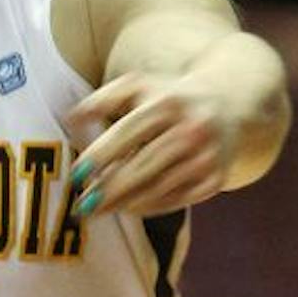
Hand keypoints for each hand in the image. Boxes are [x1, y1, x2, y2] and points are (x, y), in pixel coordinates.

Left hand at [62, 72, 235, 216]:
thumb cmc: (169, 96)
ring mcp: (206, 157)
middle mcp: (191, 130)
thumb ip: (102, 99)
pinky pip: (177, 200)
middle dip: (109, 189)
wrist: (228, 104)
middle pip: (142, 166)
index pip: (127, 132)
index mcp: (167, 103)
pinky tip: (127, 208)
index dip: (100, 155)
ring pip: (159, 188)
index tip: (76, 174)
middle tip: (82, 204)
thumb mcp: (138, 86)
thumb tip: (69, 119)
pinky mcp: (216, 179)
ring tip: (98, 210)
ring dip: (125, 202)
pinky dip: (150, 207)